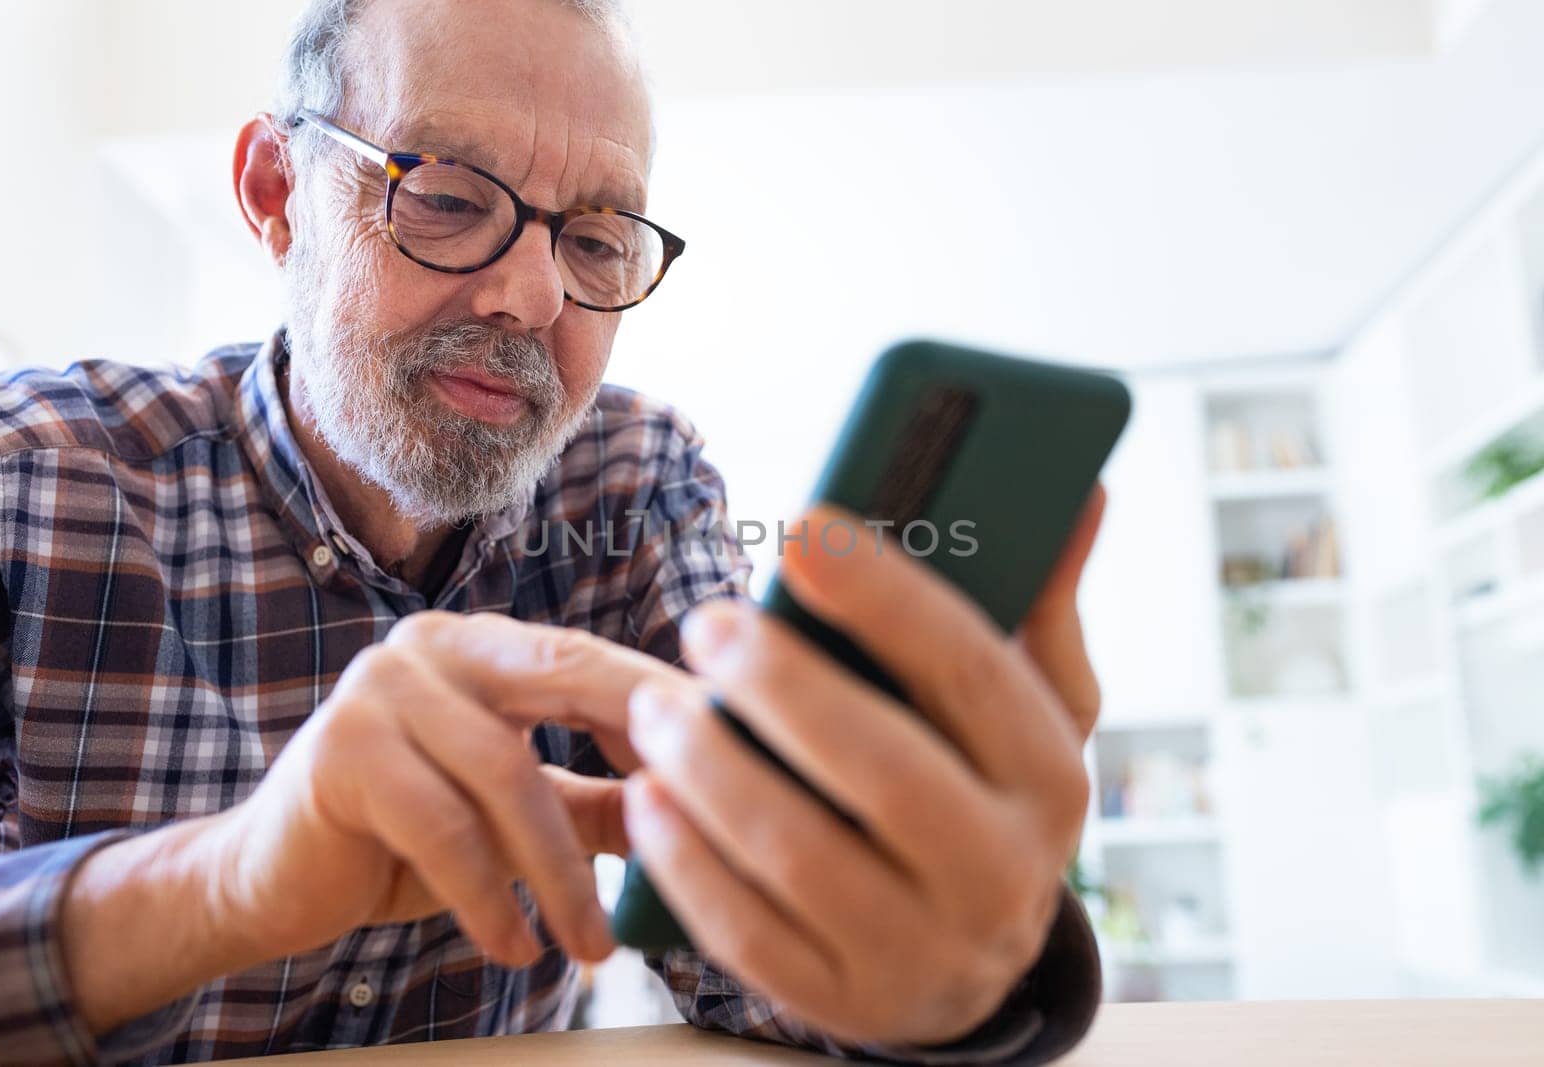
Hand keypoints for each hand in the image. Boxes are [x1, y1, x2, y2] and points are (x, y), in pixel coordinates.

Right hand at [207, 612, 681, 967]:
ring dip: (561, 873)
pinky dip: (489, 896)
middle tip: (706, 828)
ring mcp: (382, 685)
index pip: (595, 661)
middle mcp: (436, 643)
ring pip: (508, 773)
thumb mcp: (517, 816)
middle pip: (566, 680)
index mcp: (486, 644)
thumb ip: (599, 801)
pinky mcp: (343, 748)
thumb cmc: (405, 841)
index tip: (747, 755)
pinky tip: (514, 947)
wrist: (270, 879)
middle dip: (645, 753)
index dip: (671, 706)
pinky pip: (443, 826)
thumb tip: (704, 810)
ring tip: (592, 947)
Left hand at [622, 492, 1106, 1046]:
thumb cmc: (984, 796)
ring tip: (656, 706)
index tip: (804, 527)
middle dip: (785, 689)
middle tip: (709, 624)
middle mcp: (1001, 874)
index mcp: (1049, 779)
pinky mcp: (843, 1001)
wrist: (967, 964)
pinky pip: (750, 936)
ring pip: (803, 857)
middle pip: (886, 772)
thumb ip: (1038, 604)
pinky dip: (689, 864)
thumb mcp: (1031, 711)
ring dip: (715, 770)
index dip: (887, 597)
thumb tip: (1080, 491)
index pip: (972, 673)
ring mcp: (921, 950)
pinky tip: (648, 798)